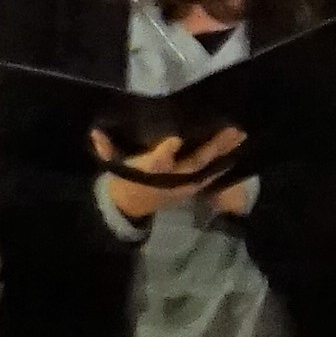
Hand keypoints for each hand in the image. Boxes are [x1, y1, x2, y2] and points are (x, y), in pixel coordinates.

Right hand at [98, 125, 249, 222]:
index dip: (164, 153)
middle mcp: (170, 179)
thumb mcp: (112, 163)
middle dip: (212, 148)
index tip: (175, 139)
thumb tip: (95, 133)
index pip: (156, 163)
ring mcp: (184, 184)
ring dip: (224, 152)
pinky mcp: (193, 186)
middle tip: (230, 130)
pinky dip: (224, 163)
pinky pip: (211, 175)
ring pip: (207, 167)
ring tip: (241, 136)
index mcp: (148, 172)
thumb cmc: (124, 177)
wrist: (132, 206)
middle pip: (193, 164)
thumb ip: (105, 148)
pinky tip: (237, 151)